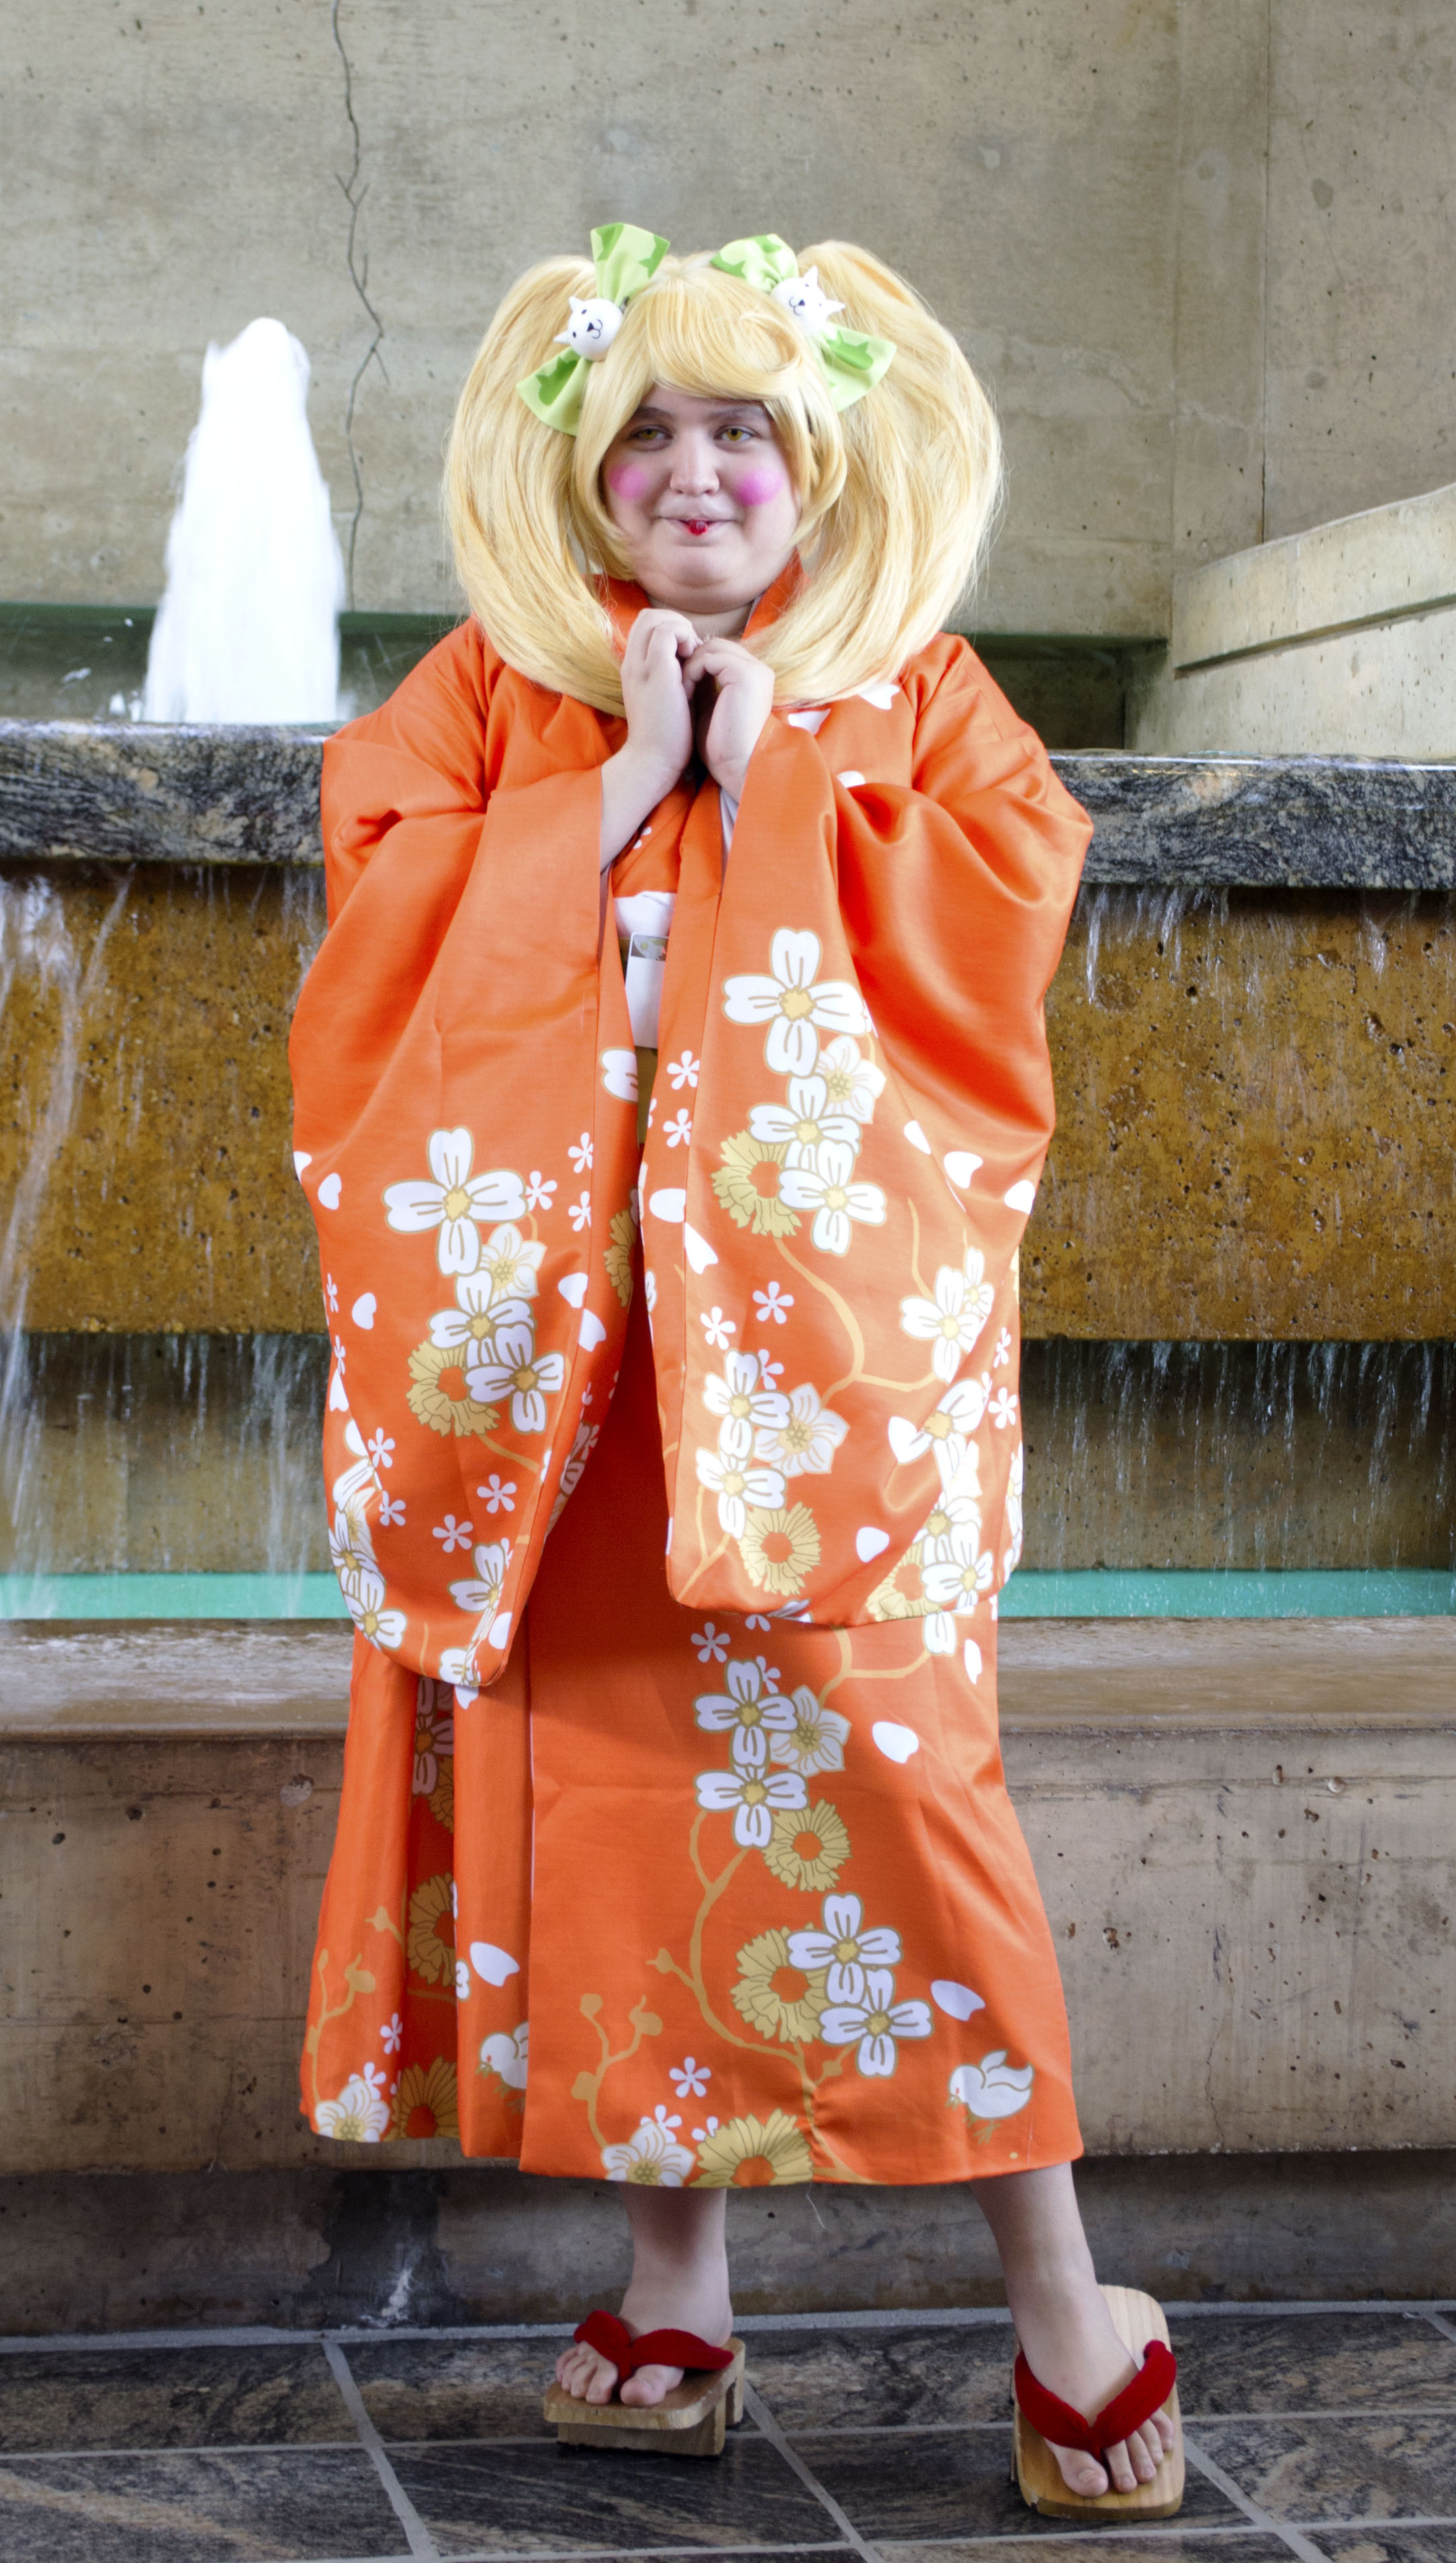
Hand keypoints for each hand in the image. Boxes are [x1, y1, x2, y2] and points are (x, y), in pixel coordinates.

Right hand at [620, 607, 697, 800]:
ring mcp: (642, 666)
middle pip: (648, 616)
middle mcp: (632, 663)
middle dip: (676, 623)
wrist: (654, 762)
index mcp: (633, 669)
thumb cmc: (666, 737)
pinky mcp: (656, 672)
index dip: (670, 629)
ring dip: (681, 628)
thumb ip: (672, 677)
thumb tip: (694, 659)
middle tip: (692, 650)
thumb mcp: (665, 699)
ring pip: (656, 617)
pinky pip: (668, 631)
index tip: (687, 653)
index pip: (645, 626)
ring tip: (693, 655)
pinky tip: (694, 660)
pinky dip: (685, 636)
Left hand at [684, 637, 774, 802]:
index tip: (679, 682)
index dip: (696, 663)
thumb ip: (703, 683)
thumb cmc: (722, 747)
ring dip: (690, 666)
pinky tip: (686, 693)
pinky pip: (709, 658)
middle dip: (691, 660)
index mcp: (753, 677)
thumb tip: (684, 663)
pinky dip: (692, 672)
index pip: (720, 653)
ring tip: (681, 691)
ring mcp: (754, 670)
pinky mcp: (745, 675)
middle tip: (675, 682)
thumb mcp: (710, 707)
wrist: (736, 768)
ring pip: (711, 648)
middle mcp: (758, 670)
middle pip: (715, 646)